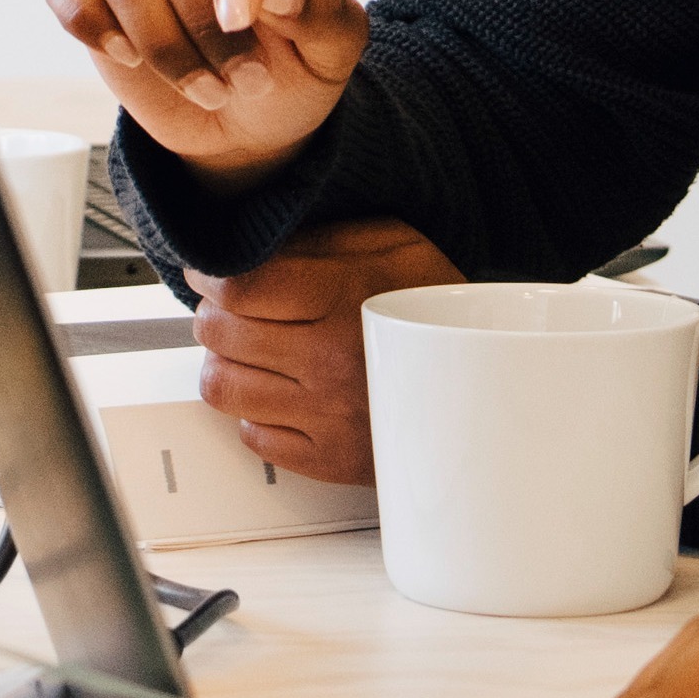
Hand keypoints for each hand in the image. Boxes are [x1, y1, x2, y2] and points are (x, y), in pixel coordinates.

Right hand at [41, 0, 368, 185]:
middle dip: (202, 25)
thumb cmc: (295, 67)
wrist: (247, 118)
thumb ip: (320, 13)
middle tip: (241, 81)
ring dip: (162, 45)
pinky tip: (126, 55)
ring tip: (209, 90)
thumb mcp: (334, 48)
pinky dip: (86, 19)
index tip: (238, 21)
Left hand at [188, 218, 460, 484]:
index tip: (208, 273)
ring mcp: (328, 417)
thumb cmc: (437, 308)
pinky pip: (252, 436)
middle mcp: (330, 362)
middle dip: (214, 314)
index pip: (239, 288)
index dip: (209, 276)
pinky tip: (280, 391)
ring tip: (247, 350)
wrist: (490, 380)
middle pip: (220, 335)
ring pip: (222, 389)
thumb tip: (251, 243)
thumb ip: (320, 238)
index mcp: (344, 300)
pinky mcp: (329, 459)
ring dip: (224, 362)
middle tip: (228, 308)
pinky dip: (254, 412)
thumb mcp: (393, 245)